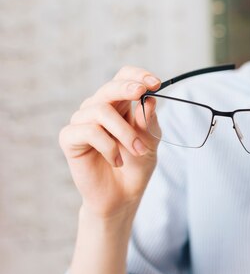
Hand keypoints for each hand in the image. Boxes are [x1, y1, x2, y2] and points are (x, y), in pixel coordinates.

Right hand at [59, 66, 161, 218]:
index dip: (138, 76)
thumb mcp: (150, 143)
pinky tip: (117, 161)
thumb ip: (149, 122)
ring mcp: (82, 122)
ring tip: (138, 150)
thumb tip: (149, 99)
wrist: (122, 197)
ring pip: (101, 111)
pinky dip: (109, 146)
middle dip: (128, 88)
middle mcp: (98, 109)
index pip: (123, 77)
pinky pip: (89, 131)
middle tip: (142, 93)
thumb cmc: (136, 167)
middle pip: (109, 88)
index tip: (156, 83)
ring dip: (125, 132)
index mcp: (120, 105)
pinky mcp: (70, 138)